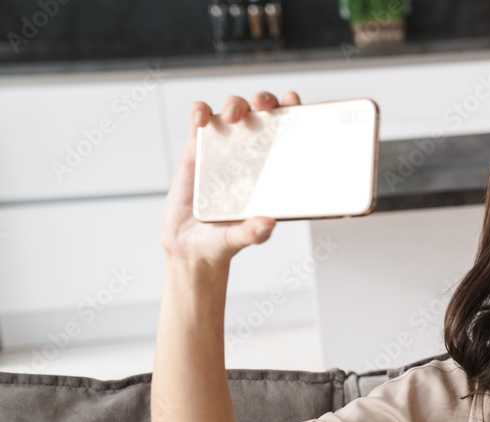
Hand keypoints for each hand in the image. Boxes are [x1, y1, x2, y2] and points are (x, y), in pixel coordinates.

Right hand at [160, 90, 301, 267]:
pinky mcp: (197, 150)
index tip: (294, 102)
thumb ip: (253, 232)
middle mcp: (250, 155)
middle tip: (262, 107)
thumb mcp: (242, 237)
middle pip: (260, 114)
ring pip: (232, 111)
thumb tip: (268, 224)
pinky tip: (200, 120)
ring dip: (234, 104)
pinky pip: (199, 122)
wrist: (190, 247)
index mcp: (269, 170)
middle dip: (264, 101)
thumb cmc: (224, 239)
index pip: (286, 133)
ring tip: (232, 116)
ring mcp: (223, 149)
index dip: (292, 112)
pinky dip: (199, 112)